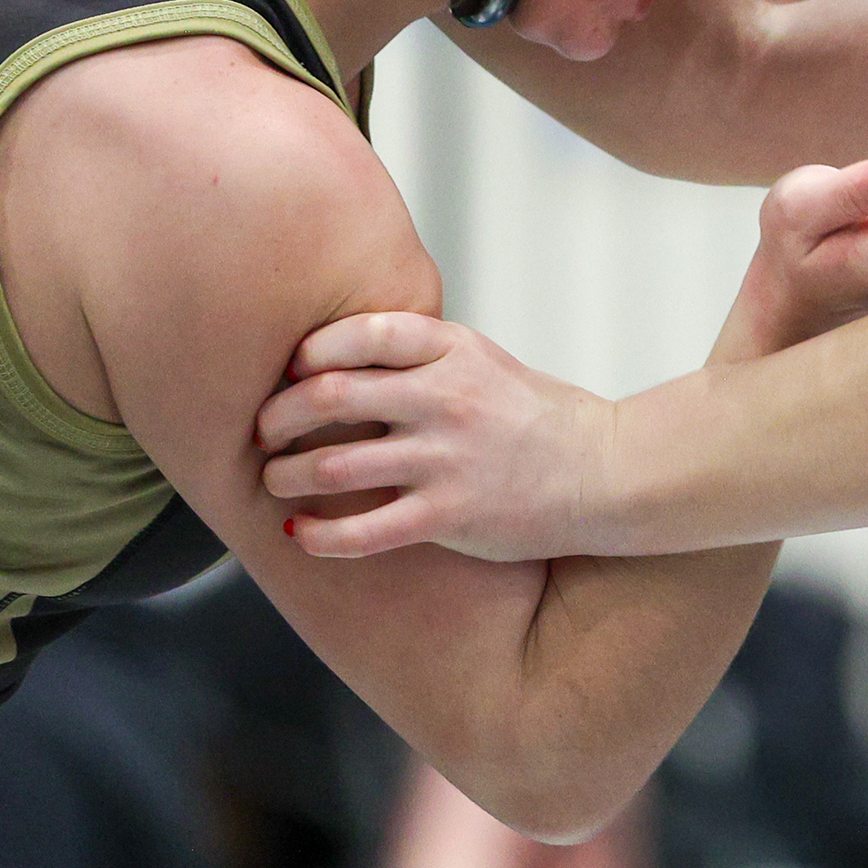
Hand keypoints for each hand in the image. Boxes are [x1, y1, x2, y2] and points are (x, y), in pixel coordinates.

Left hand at [256, 316, 608, 559]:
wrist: (606, 473)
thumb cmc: (543, 419)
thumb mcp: (486, 363)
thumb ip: (423, 356)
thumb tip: (345, 359)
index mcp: (454, 350)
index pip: (360, 333)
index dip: (309, 352)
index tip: (290, 372)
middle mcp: (444, 398)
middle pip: (330, 394)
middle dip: (278, 415)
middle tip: (262, 430)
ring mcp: (445, 459)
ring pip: (333, 465)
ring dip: (286, 475)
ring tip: (273, 480)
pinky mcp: (448, 516)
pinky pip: (363, 530)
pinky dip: (319, 535)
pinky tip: (299, 534)